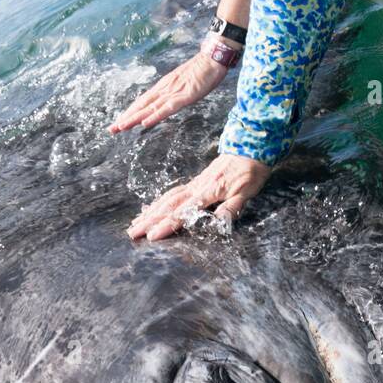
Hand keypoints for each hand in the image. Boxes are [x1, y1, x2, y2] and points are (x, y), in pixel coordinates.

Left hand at [109, 53, 227, 133]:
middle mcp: (164, 89)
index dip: (130, 112)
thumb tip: (169, 101)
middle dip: (126, 118)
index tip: (119, 122)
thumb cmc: (202, 71)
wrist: (213, 58)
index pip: (143, 102)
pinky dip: (155, 116)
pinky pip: (167, 109)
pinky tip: (145, 123)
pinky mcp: (184, 96)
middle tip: (111, 129)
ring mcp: (173, 92)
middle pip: (141, 105)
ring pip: (150, 108)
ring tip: (120, 127)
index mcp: (164, 87)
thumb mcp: (185, 84)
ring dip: (134, 118)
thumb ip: (176, 93)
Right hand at [127, 154, 271, 240]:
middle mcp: (197, 188)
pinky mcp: (195, 182)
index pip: (183, 212)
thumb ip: (232, 208)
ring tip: (135, 223)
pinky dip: (159, 202)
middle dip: (149, 220)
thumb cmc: (250, 172)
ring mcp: (194, 184)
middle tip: (132, 232)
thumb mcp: (246, 192)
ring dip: (150, 212)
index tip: (152, 236)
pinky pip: (172, 193)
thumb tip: (220, 222)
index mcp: (208, 192)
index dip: (167, 224)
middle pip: (168, 206)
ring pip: (167, 199)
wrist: (250, 147)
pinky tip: (151, 208)